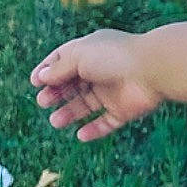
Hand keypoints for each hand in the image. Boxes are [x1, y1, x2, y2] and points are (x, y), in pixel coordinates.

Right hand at [30, 30, 162, 140]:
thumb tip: (42, 76)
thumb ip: (59, 68)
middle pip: (73, 85)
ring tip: (56, 121)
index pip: (64, 60)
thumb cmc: (113, 57)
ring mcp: (113, 92)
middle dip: (56, 94)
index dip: (48, 71)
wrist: (151, 70)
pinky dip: (94, 130)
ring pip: (86, 106)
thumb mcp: (79, 57)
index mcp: (90, 52)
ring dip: (70, 113)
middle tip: (44, 102)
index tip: (34, 83)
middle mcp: (101, 71)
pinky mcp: (125, 110)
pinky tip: (80, 135)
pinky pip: (106, 123)